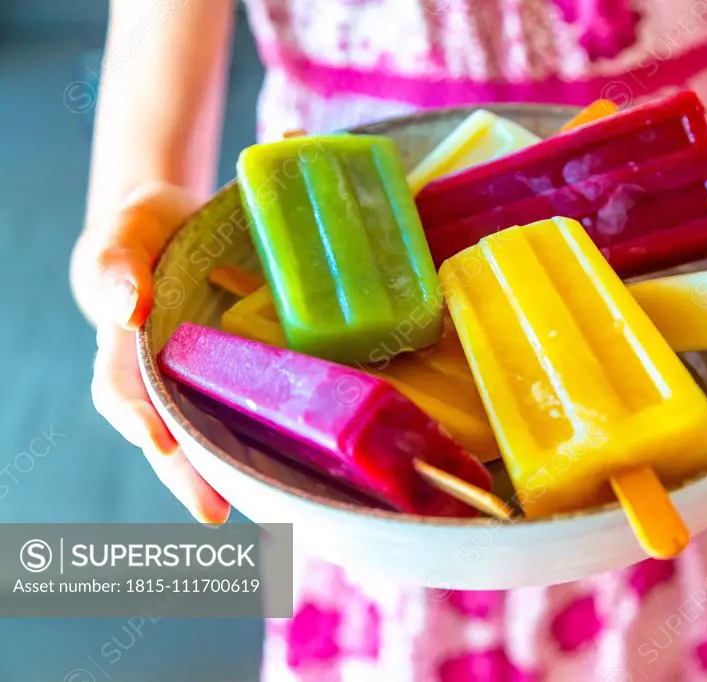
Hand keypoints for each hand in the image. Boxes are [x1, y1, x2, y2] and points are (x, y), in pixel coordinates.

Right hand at [72, 182, 230, 523]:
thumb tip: (127, 309)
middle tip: (213, 511)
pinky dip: (261, 444)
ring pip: (206, 436)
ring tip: (260, 507)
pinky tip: (293, 466)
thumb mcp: (131, 230)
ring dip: (226, 474)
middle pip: (165, 435)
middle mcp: (159, 376)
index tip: (160, 444)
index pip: (122, 391)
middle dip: (186, 476)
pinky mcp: (234, 379)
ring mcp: (196, 383)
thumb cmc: (150, 231)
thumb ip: (119, 263)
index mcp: (125, 345)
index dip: (137, 419)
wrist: (181, 228)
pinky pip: (243, 415)